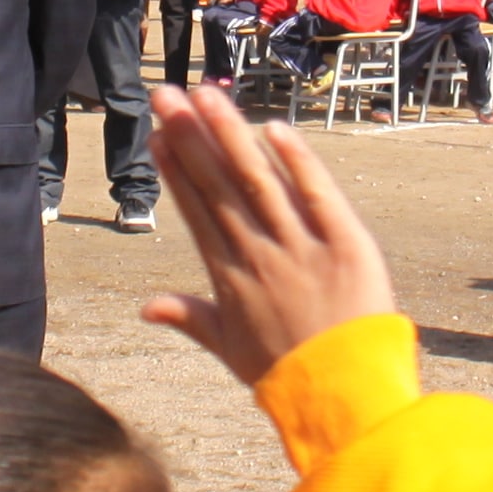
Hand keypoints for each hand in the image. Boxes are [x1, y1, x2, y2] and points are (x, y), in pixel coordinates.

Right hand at [138, 85, 399, 386]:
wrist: (343, 397)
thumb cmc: (286, 375)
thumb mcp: (230, 350)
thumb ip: (190, 318)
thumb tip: (145, 307)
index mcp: (229, 277)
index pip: (196, 210)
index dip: (176, 168)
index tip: (157, 133)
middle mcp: (260, 254)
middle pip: (219, 184)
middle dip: (190, 136)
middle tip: (165, 95)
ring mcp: (303, 246)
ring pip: (261, 180)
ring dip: (231, 135)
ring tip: (207, 95)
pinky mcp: (346, 244)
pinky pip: (319, 195)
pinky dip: (298, 161)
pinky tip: (274, 129)